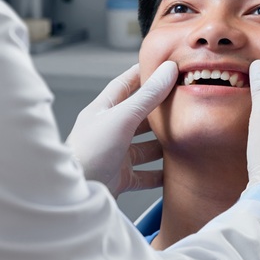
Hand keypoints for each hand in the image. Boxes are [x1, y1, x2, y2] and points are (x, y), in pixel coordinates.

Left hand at [66, 61, 177, 196]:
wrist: (77, 192)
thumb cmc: (90, 152)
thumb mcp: (122, 118)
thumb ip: (147, 96)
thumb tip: (167, 70)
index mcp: (103, 110)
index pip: (124, 85)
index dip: (142, 74)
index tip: (161, 67)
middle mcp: (109, 131)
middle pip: (139, 117)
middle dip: (159, 113)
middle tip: (182, 105)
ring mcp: (115, 155)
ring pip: (145, 147)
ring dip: (162, 145)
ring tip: (183, 140)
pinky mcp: (120, 178)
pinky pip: (145, 175)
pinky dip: (159, 174)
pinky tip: (174, 172)